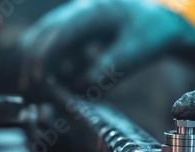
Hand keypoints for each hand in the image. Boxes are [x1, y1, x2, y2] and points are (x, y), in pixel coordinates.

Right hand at [20, 0, 194, 90]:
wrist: (160, 21)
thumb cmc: (150, 32)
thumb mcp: (135, 51)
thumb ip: (109, 68)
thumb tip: (82, 87)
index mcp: (92, 12)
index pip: (59, 33)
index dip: (45, 57)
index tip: (39, 80)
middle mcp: (77, 14)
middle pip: (41, 36)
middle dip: (34, 65)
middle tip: (35, 94)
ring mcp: (73, 24)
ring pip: (44, 44)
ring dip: (44, 69)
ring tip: (50, 96)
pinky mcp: (75, 36)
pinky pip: (57, 53)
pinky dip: (57, 70)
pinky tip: (68, 88)